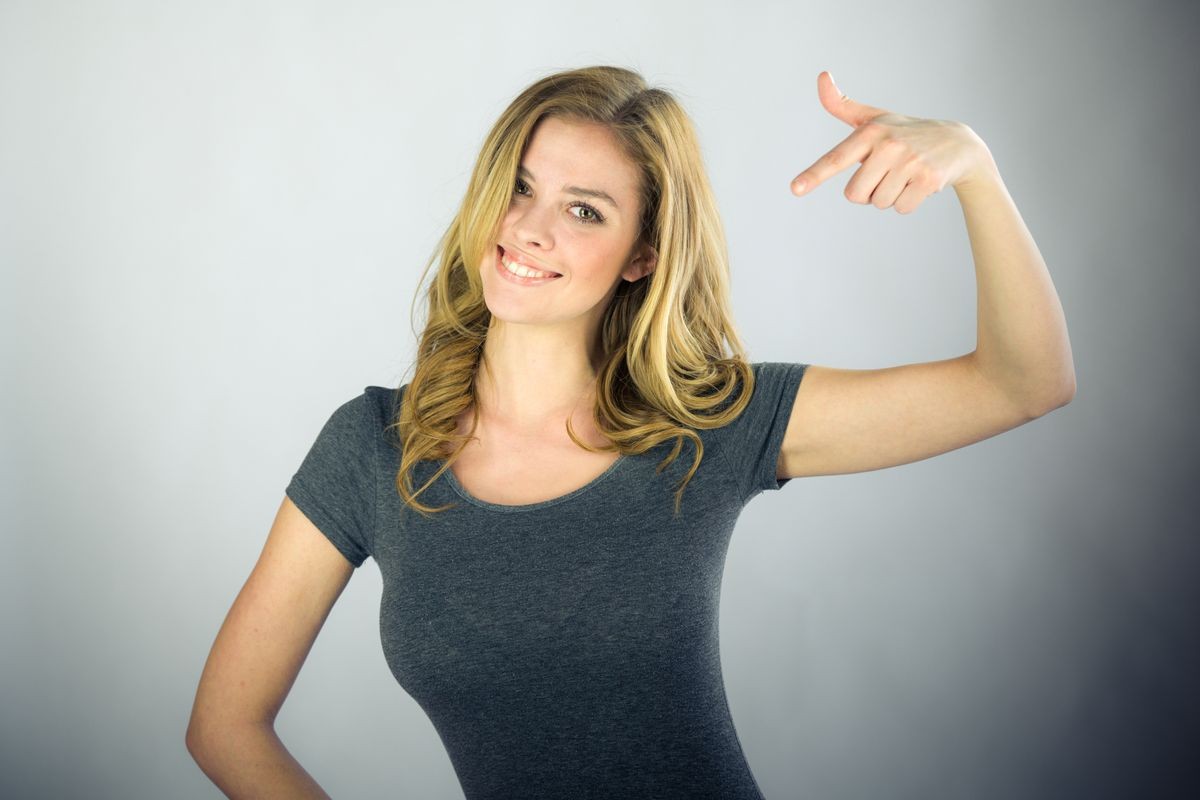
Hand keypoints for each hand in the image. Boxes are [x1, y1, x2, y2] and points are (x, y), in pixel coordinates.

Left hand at [790, 71, 996, 213]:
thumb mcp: (874, 118)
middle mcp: (889, 145)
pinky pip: (902, 208)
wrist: (958, 143)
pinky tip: (919, 184)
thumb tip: (821, 77)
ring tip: (905, 175)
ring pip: (879, 203)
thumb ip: (842, 105)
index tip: (795, 188)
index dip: (814, 175)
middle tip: (887, 173)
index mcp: (870, 132)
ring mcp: (910, 162)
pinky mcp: (929, 180)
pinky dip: (908, 203)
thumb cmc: (906, 132)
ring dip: (889, 197)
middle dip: (868, 192)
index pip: (836, 158)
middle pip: (855, 195)